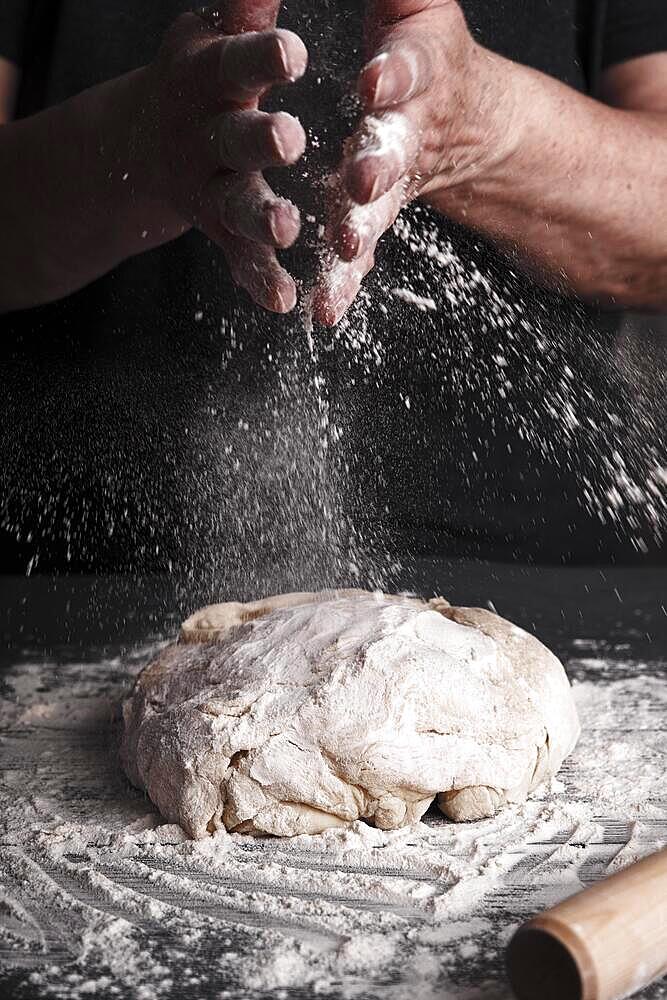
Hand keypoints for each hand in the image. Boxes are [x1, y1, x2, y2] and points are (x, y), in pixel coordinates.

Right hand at [131, 1, 307, 312]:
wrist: (145, 143)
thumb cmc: (198, 77)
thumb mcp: (214, 35)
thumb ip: (243, 10)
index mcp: (208, 79)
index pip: (233, 64)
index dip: (259, 58)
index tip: (291, 54)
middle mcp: (205, 135)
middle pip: (232, 138)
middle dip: (259, 140)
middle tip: (291, 139)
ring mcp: (209, 188)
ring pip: (236, 205)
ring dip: (260, 217)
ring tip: (286, 228)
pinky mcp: (220, 229)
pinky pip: (240, 256)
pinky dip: (259, 279)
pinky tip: (282, 300)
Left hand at [311, 0, 515, 324]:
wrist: (452, 114)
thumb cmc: (421, 46)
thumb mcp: (414, 6)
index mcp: (415, 72)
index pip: (407, 68)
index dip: (395, 73)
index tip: (375, 76)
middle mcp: (405, 132)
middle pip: (393, 149)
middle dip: (378, 162)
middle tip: (363, 176)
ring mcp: (388, 184)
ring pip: (374, 210)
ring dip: (359, 232)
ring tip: (343, 251)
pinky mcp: (368, 218)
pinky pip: (355, 254)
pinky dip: (342, 284)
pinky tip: (323, 312)